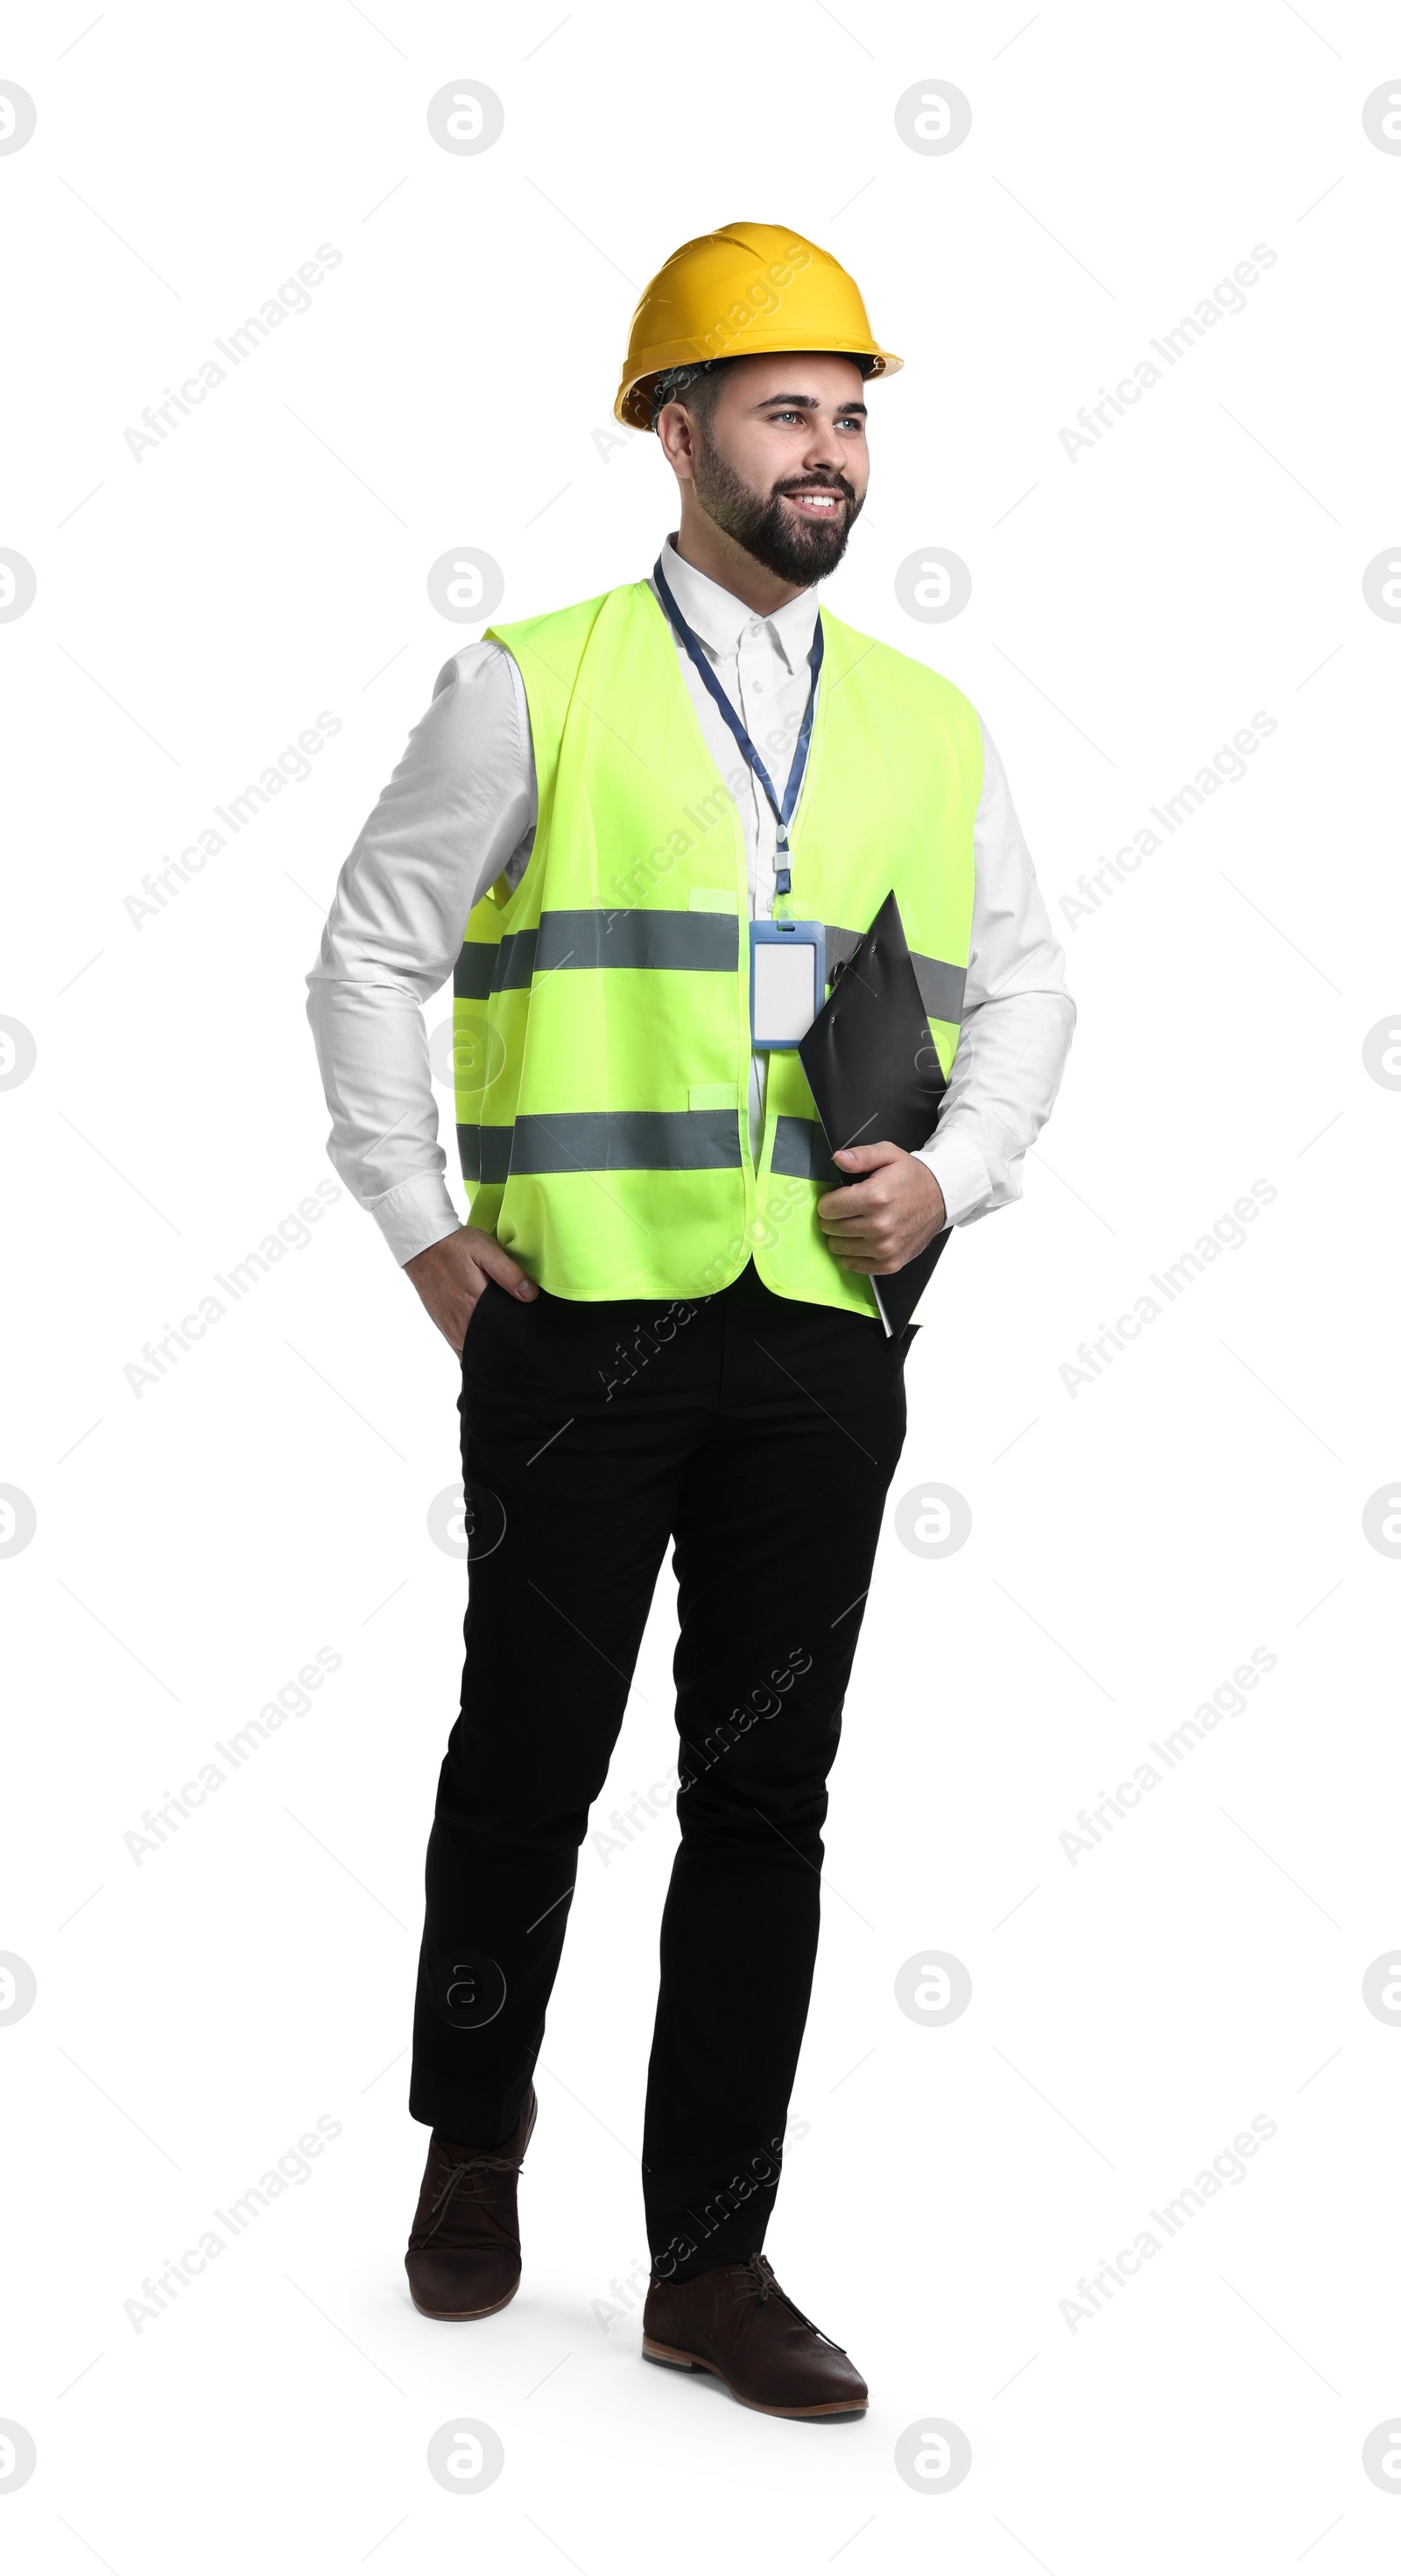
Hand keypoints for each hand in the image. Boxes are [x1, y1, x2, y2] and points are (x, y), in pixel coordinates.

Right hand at [403, 1225, 536, 1353]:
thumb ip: (508, 1273)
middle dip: (507, 1344)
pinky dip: (475, 1348)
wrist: (422, 1246)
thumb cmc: (455, 1246)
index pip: (504, 1334)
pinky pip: (463, 1350)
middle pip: (492, 1346)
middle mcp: (462, 1324)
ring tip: (504, 1336)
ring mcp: (452, 1329)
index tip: (529, 1334)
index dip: (518, 1336)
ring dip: (491, 1347)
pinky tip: (485, 1340)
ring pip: (477, 1350)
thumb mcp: (486, 1250)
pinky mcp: (445, 1328)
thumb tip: (530, 1295)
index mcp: (476, 1306)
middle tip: (520, 1334)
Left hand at [816, 1141, 946, 1273]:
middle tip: (847, 1210)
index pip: (828, 1208)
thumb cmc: (911, 1177)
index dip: (829, 1201)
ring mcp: (885, 1247)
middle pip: (831, 1228)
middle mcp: (880, 1225)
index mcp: (876, 1197)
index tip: (839, 1198)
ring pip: (838, 1247)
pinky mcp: (890, 1262)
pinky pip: (853, 1265)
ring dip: (841, 1236)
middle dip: (833, 1218)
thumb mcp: (888, 1155)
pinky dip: (851, 1254)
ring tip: (854, 1223)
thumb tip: (838, 1159)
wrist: (940, 1198)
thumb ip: (861, 1156)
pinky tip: (860, 1241)